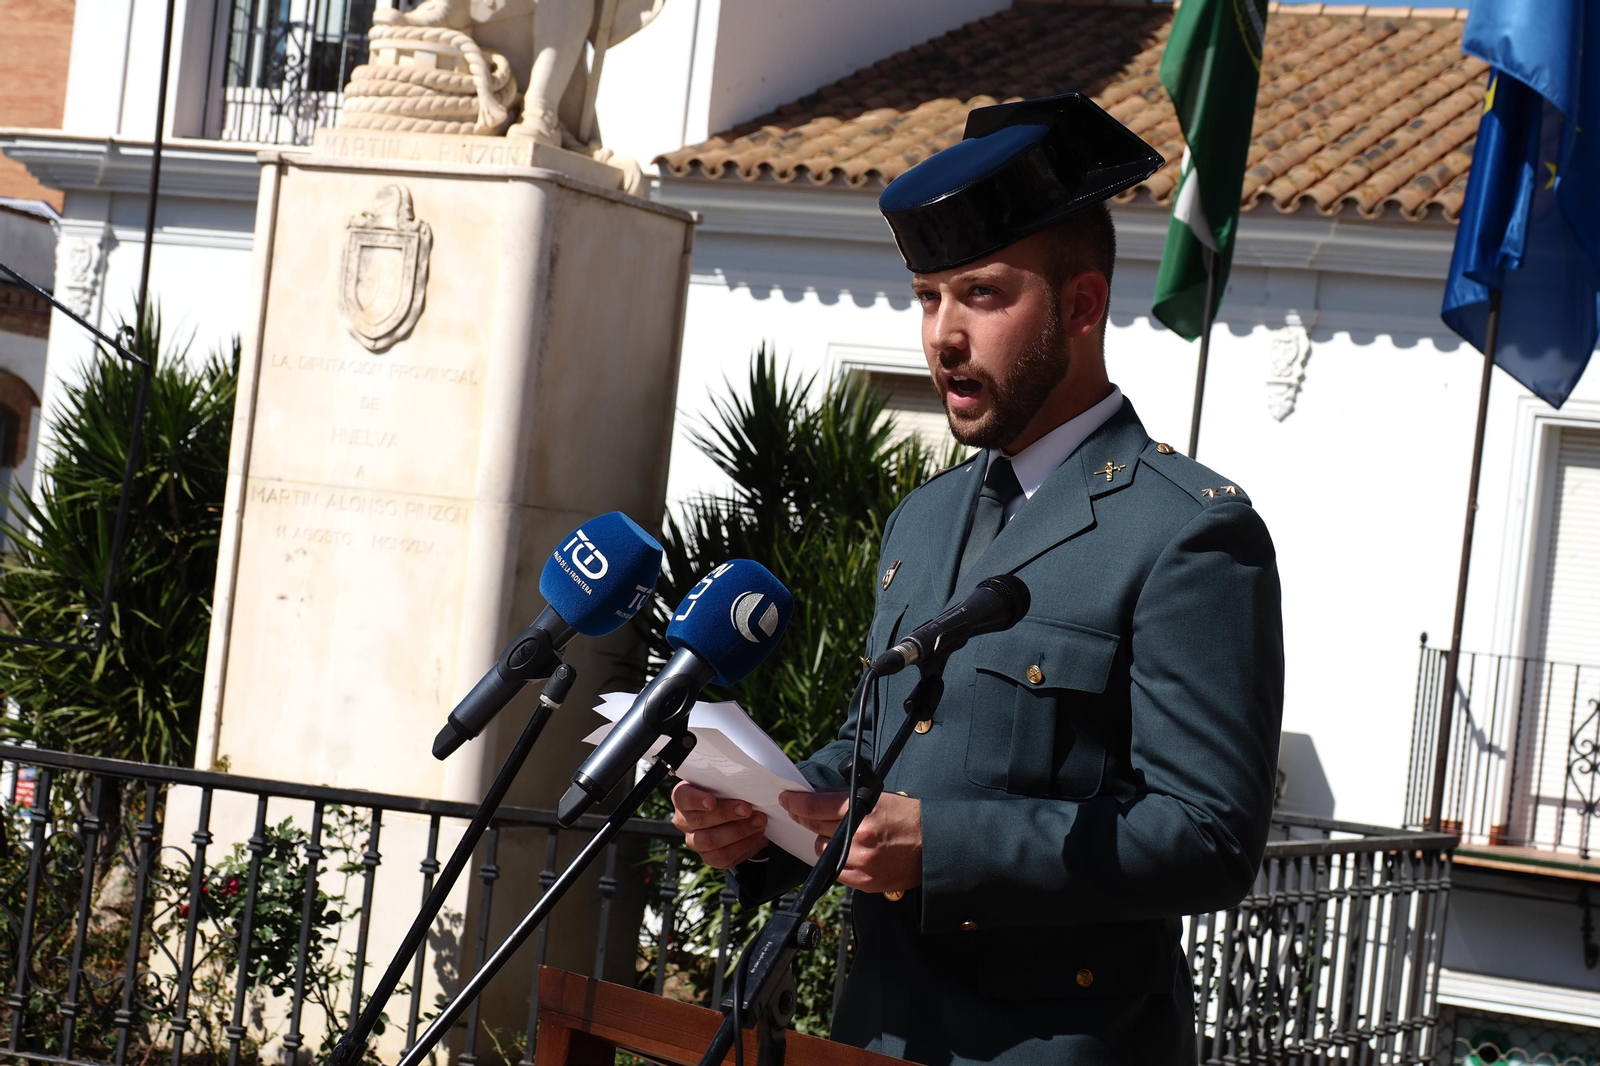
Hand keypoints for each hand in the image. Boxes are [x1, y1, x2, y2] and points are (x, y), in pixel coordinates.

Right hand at [671, 782, 768, 868]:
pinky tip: (756, 834)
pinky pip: (723, 856)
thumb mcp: (728, 785)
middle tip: (747, 808)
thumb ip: (731, 785)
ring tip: (758, 821)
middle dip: (726, 814)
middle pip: (700, 820)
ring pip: (710, 840)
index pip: (682, 797)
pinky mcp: (709, 857)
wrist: (741, 816)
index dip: (696, 800)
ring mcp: (695, 841)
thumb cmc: (730, 795)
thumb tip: (746, 787)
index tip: (712, 801)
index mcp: (684, 798)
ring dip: (738, 830)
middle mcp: (685, 821)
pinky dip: (744, 844)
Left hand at [779, 790, 921, 894]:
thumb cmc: (910, 817)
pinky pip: (835, 871)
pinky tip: (845, 851)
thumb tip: (817, 798)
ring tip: (835, 835)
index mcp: (862, 811)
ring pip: (822, 850)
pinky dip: (836, 860)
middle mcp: (859, 837)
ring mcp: (861, 862)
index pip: (816, 806)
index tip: (788, 800)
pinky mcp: (865, 881)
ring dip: (822, 841)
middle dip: (805, 818)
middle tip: (800, 812)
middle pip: (815, 827)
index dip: (797, 803)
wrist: (935, 846)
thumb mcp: (879, 796)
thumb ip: (846, 798)